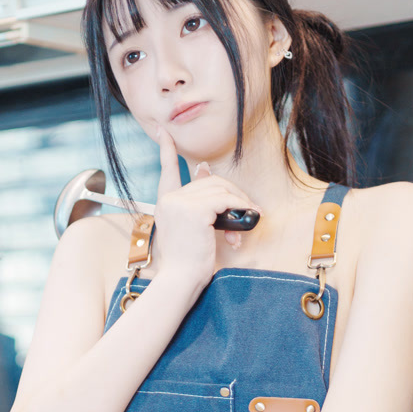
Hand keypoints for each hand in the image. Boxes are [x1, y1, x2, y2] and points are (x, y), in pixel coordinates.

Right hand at [153, 129, 256, 282]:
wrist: (181, 280)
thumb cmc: (187, 261)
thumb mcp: (191, 227)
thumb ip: (198, 200)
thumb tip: (204, 169)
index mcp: (165, 203)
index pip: (167, 169)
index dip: (166, 149)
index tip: (164, 131)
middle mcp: (170, 200)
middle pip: (209, 181)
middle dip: (233, 194)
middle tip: (248, 213)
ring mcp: (180, 204)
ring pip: (220, 190)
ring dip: (240, 205)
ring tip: (246, 224)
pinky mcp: (194, 211)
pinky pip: (225, 201)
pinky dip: (239, 210)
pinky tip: (242, 226)